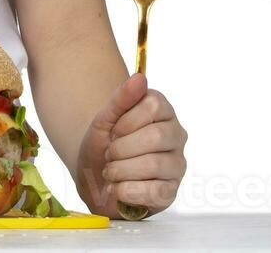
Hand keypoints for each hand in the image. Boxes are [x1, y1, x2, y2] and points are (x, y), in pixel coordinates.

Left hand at [76, 71, 186, 218]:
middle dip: (121, 148)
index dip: (126, 121)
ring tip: (111, 171)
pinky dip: (128, 190)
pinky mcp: (171, 192)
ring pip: (154, 164)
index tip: (113, 132)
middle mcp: (176, 136)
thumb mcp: (104, 119)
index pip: (154, 106)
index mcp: (162, 111)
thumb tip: (140, 78)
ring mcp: (177, 165)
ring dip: (121, 170)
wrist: (93, 178)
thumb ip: (120, 98)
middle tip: (110, 154)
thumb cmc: (103, 145)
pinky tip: (119, 188)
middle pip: (155, 136)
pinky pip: (155, 191)